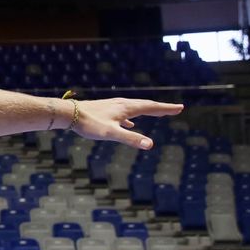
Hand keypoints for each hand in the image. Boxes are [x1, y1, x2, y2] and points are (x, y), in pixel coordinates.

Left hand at [68, 97, 183, 149]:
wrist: (69, 114)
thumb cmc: (89, 124)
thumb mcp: (111, 133)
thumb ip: (131, 139)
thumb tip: (150, 145)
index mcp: (127, 108)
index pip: (151, 107)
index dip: (166, 109)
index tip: (180, 107)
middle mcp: (122, 104)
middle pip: (146, 105)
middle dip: (161, 108)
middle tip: (175, 109)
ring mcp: (114, 107)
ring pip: (135, 108)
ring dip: (148, 110)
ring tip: (157, 113)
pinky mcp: (105, 111)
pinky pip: (123, 113)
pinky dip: (132, 117)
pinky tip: (129, 123)